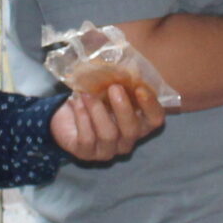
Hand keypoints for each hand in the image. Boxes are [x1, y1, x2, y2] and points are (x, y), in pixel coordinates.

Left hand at [51, 84, 165, 163]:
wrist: (68, 111)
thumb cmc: (96, 98)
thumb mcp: (109, 86)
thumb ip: (120, 80)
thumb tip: (123, 68)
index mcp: (139, 124)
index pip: (155, 119)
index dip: (151, 106)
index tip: (140, 88)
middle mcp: (127, 141)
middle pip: (132, 130)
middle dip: (123, 108)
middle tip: (113, 87)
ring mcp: (107, 150)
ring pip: (108, 134)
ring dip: (97, 110)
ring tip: (87, 93)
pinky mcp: (86, 154)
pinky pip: (87, 139)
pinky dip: (82, 118)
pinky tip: (76, 103)